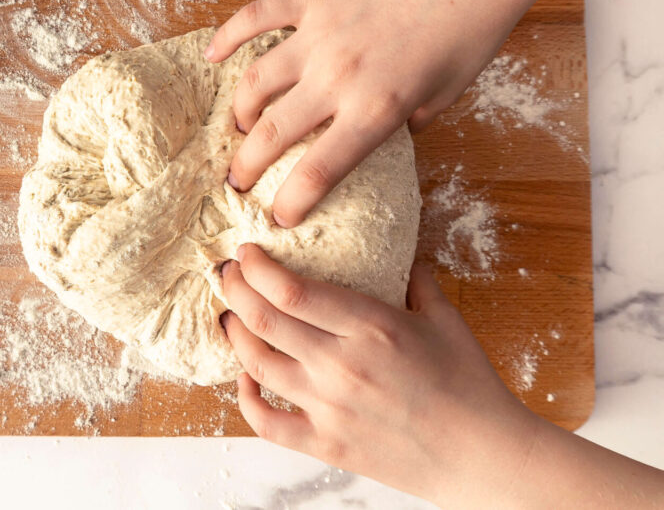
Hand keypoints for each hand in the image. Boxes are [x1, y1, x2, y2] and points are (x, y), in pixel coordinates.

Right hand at [205, 0, 538, 227]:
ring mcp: (318, 33)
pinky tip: (213, 55)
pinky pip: (255, 17)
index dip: (291, 202)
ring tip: (241, 126)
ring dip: (240, 112)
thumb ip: (408, 122)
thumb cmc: (473, 25)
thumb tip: (381, 133)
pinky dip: (227, 37)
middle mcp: (338, 76)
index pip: (318, 172)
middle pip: (273, 134)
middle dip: (247, 166)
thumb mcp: (449, 94)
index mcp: (376, 109)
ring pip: (255, 82)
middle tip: (237, 179)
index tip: (280, 215)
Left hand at [219, 243, 538, 503]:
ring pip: (257, 363)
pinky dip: (245, 397)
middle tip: (227, 274)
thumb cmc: (470, 386)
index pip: (291, 288)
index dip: (257, 266)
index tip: (245, 252)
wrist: (484, 457)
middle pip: (263, 319)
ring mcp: (329, 407)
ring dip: (234, 333)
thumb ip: (417, 281)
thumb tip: (400, 254)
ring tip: (230, 315)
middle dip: (234, 289)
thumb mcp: (446, 319)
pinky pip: (266, 422)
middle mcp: (341, 365)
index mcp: (371, 326)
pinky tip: (245, 377)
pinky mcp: (326, 444)